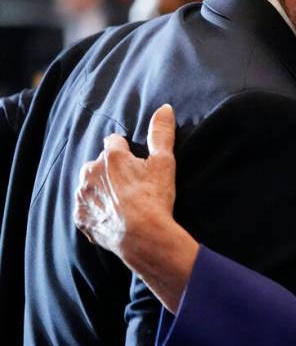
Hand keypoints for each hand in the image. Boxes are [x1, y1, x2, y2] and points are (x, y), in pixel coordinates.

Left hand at [73, 104, 197, 311]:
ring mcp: (83, 195)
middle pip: (98, 163)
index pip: (114, 142)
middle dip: (109, 170)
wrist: (143, 237)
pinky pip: (85, 209)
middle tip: (130, 184)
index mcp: (111, 157)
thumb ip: (161, 133)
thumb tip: (165, 108)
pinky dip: (96, 210)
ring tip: (121, 202)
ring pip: (89, 185)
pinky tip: (113, 217)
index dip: (125, 150)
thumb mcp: (164, 162)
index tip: (135, 162)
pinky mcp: (80, 217)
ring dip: (100, 189)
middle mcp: (91, 172)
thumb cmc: (155, 198)